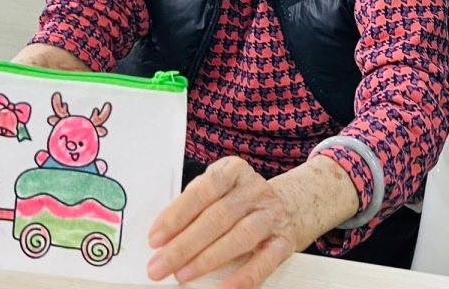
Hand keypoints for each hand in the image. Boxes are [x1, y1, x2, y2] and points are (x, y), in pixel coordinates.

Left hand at [147, 157, 294, 288]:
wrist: (293, 204)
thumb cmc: (243, 201)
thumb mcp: (220, 191)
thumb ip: (195, 207)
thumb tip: (163, 239)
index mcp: (234, 171)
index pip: (204, 190)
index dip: (177, 215)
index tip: (155, 238)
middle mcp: (254, 190)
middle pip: (218, 217)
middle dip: (184, 244)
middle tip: (160, 265)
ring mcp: (271, 214)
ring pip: (239, 236)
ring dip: (207, 259)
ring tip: (183, 275)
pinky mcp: (284, 241)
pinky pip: (264, 261)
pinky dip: (244, 277)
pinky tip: (225, 288)